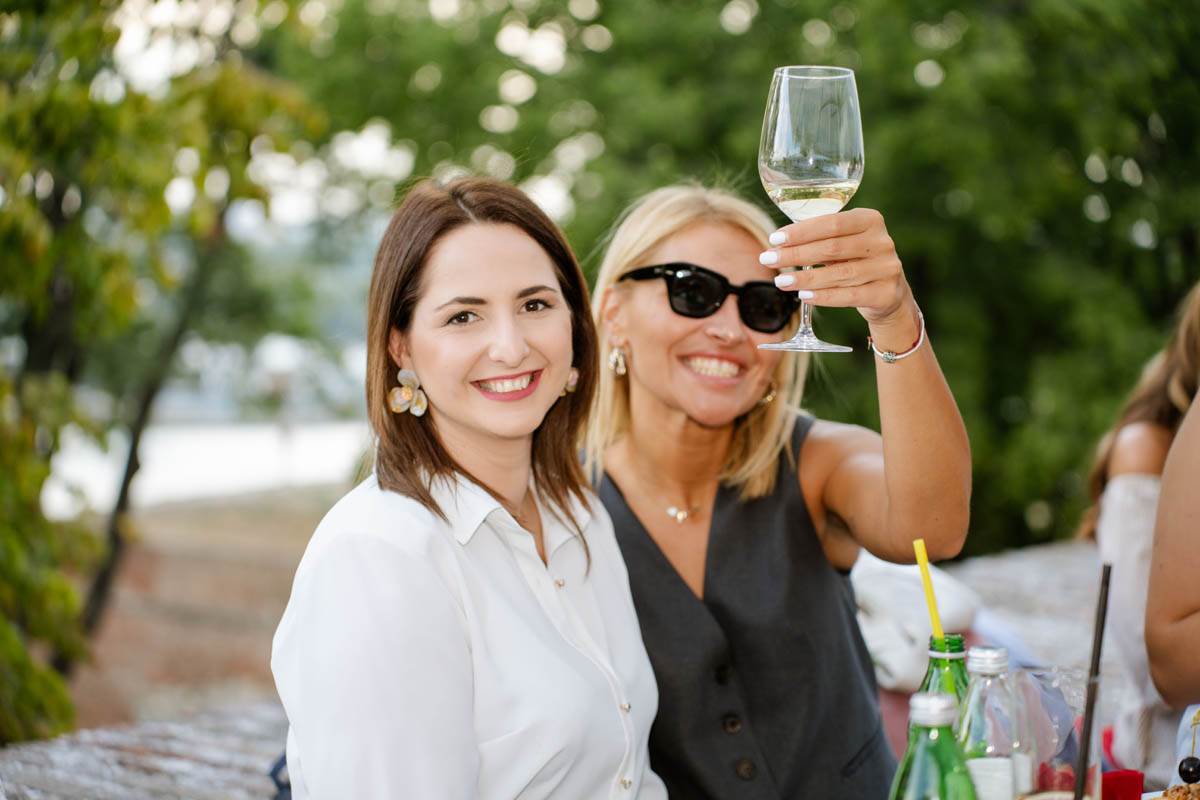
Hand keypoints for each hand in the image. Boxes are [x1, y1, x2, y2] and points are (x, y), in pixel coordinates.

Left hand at [758, 208, 909, 324]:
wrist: (889, 293)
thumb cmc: (856, 261)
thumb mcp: (844, 242)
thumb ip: (820, 237)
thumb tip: (778, 243)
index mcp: (870, 220)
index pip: (832, 223)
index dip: (801, 231)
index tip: (774, 239)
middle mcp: (882, 242)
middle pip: (832, 248)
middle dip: (795, 254)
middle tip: (767, 259)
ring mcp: (887, 268)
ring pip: (839, 274)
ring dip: (805, 278)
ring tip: (780, 281)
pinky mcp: (886, 294)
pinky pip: (849, 296)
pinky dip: (824, 297)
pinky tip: (803, 296)